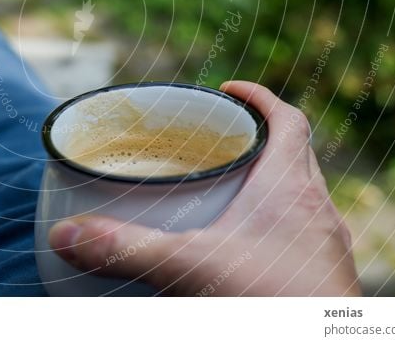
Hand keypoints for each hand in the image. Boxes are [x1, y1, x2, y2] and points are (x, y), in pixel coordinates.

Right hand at [48, 81, 360, 295]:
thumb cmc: (270, 304)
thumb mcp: (189, 268)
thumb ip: (126, 248)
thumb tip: (67, 234)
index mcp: (290, 187)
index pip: (287, 119)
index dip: (259, 97)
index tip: (228, 90)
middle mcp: (318, 210)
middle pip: (296, 153)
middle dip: (259, 138)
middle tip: (220, 142)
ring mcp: (327, 246)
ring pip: (304, 195)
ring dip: (272, 184)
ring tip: (230, 192)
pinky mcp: (326, 280)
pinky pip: (304, 235)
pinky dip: (278, 228)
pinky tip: (248, 250)